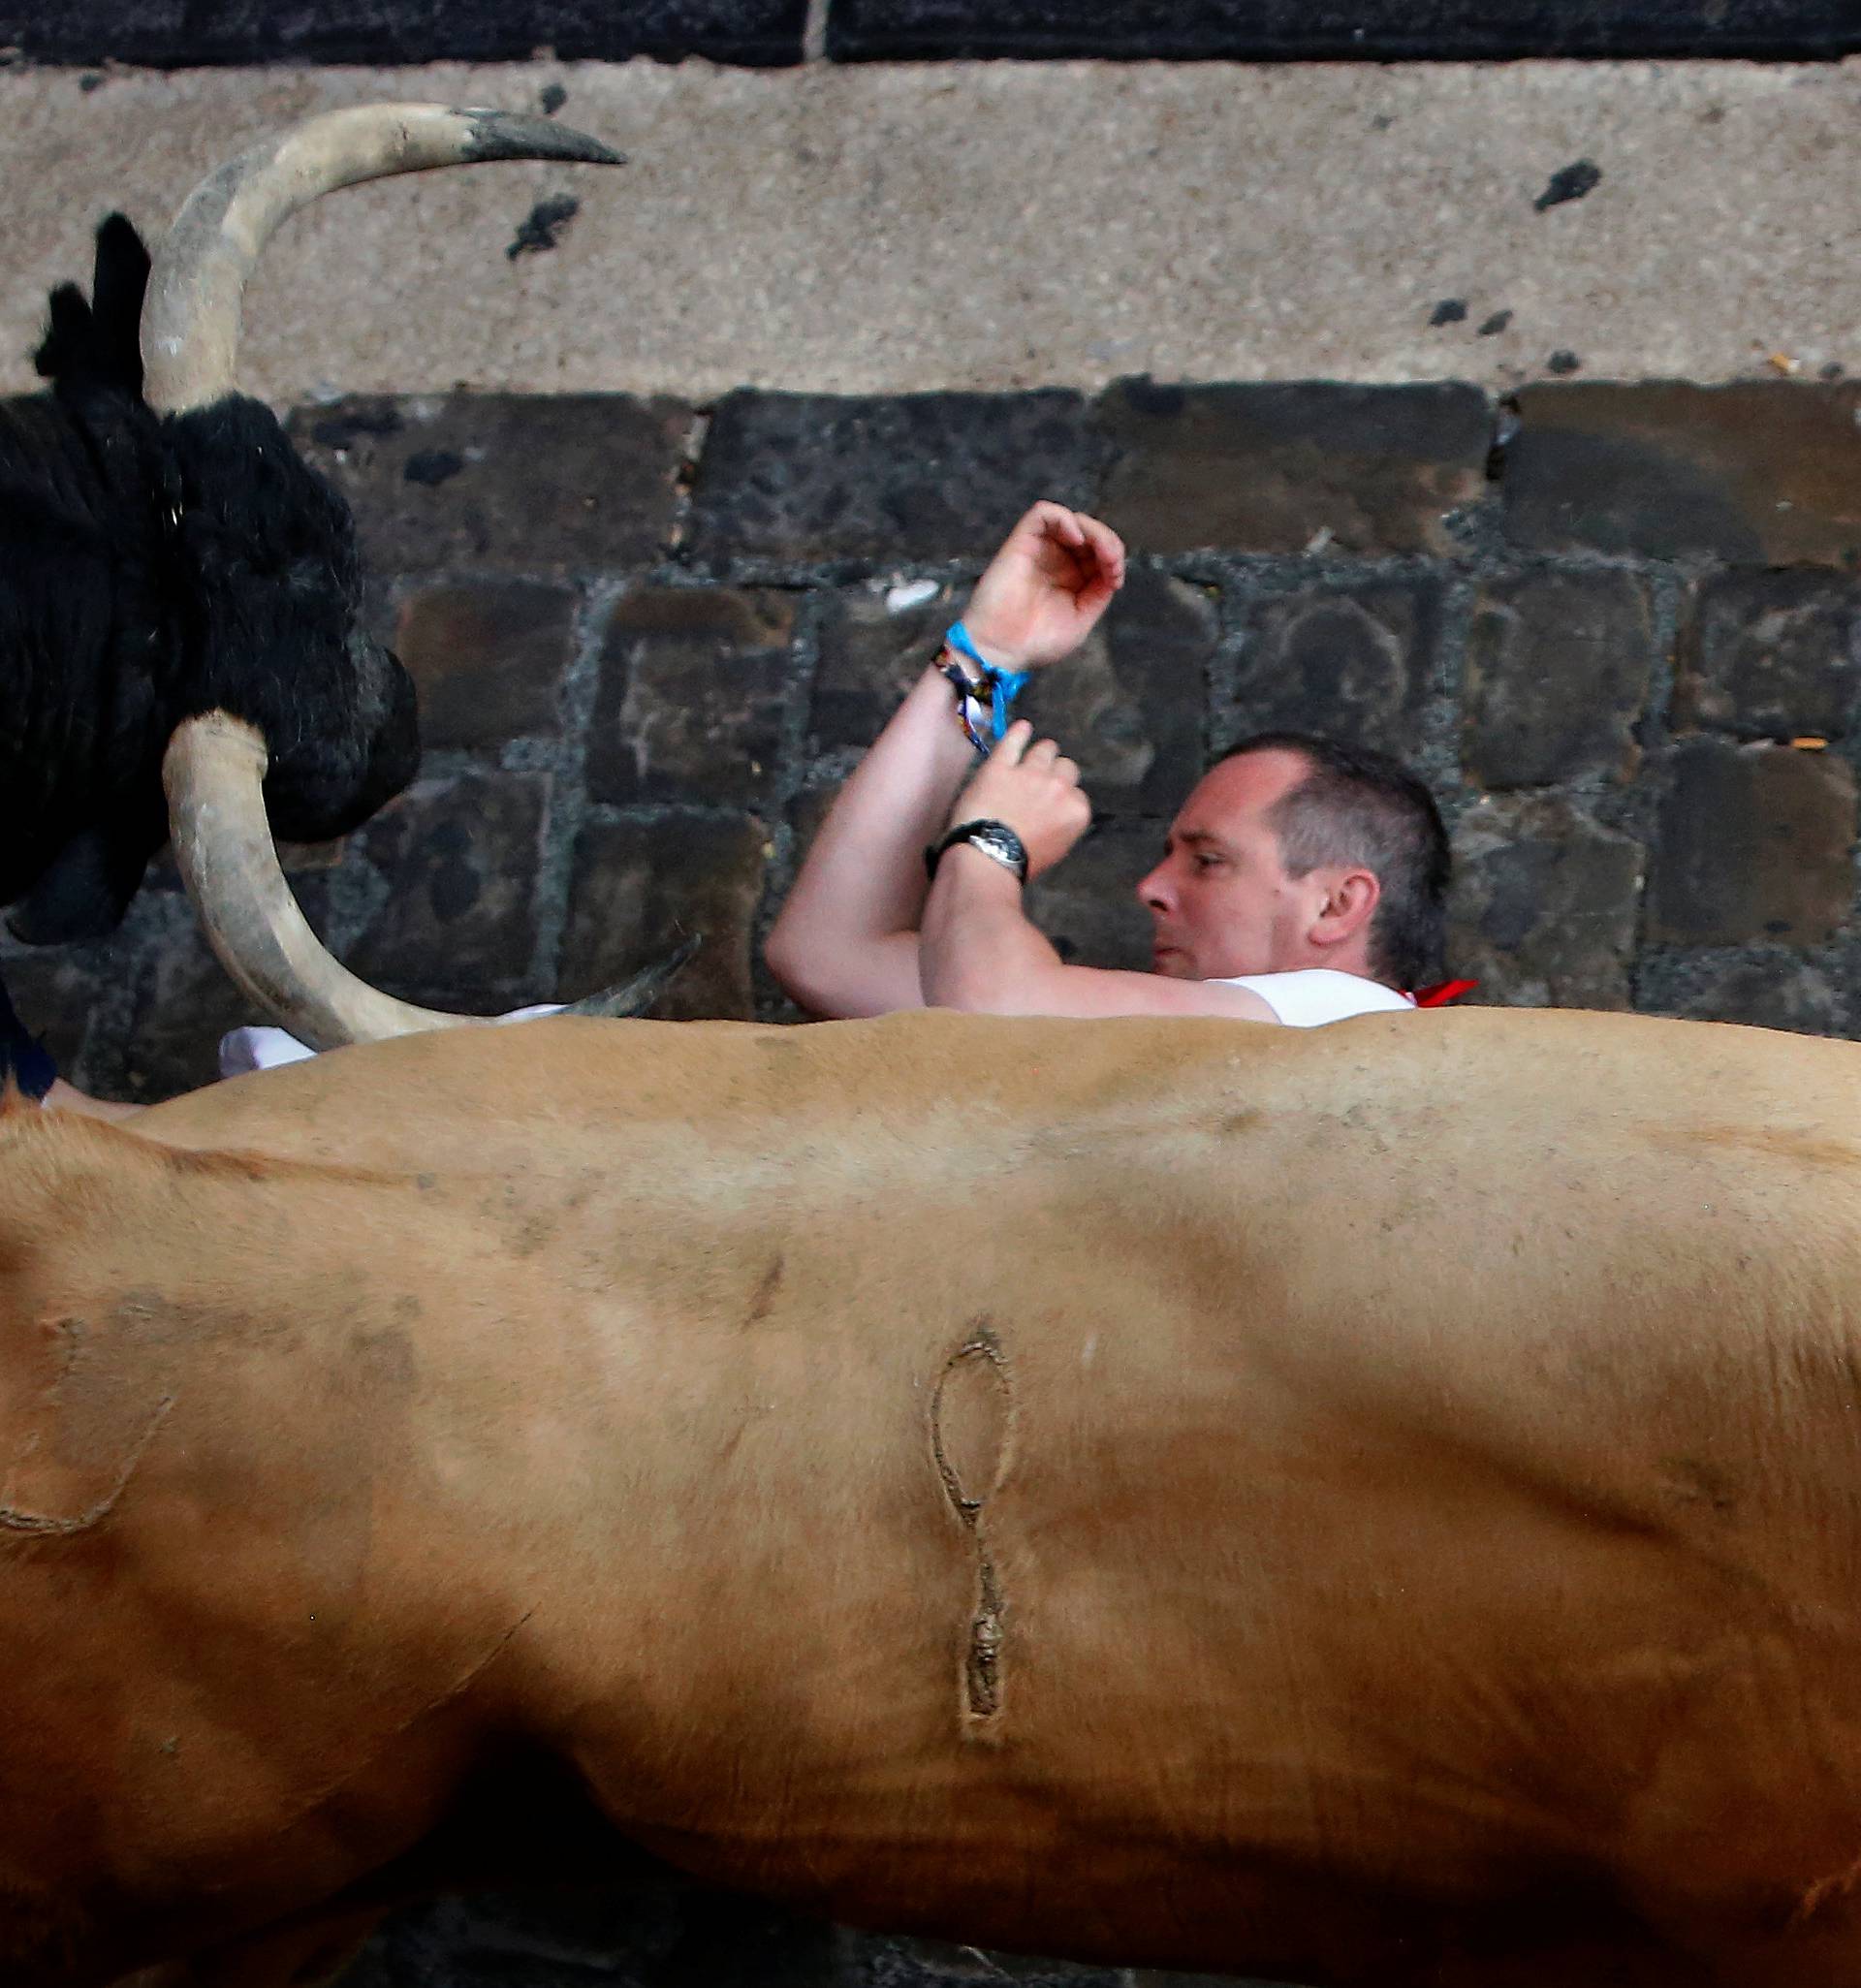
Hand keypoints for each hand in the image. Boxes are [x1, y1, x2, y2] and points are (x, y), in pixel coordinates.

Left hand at [948, 722, 1091, 878]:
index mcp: (1076, 810)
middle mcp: (1059, 787)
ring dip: (1042, 751)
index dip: (1063, 795)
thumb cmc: (1021, 863)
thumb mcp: (1055, 849)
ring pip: (1044, 749)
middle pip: (1065, 767)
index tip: (1052, 801)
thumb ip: (1061, 823)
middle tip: (1043, 779)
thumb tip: (1055, 813)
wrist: (988, 857)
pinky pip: (1013, 742)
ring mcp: (1030, 773)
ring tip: (1036, 753)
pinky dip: (1018, 733)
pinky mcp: (1001, 766)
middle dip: (1056, 771)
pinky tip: (1022, 727)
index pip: (1076, 793)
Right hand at [959, 502, 1125, 670]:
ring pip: (1071, 520)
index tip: (1115, 580)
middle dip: (1108, 543)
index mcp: (1072, 578)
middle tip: (1112, 562)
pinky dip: (1065, 519)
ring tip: (1101, 552)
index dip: (1114, 558)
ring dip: (1094, 530)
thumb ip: (1098, 592)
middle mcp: (1057, 560)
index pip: (1100, 553)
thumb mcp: (1081, 619)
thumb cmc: (1037, 641)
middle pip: (1090, 534)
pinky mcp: (1022, 541)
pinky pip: (1043, 513)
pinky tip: (1077, 540)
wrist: (1002, 649)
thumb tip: (1112, 570)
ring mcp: (1040, 549)